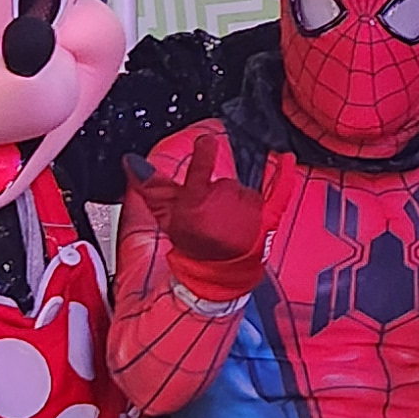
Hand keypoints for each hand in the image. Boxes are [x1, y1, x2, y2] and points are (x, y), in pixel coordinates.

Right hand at [122, 121, 269, 303]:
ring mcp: (248, 214)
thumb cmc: (190, 247)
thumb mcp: (164, 218)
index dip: (203, 154)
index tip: (206, 140)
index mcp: (197, 205)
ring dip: (235, 202)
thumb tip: (132, 161)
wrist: (213, 276)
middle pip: (222, 184)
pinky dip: (282, 175)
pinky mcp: (266, 218)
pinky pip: (278, 191)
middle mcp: (225, 208)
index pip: (200, 173)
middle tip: (209, 218)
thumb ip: (150, 187)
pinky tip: (286, 159)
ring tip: (227, 225)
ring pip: (243, 191)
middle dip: (215, 196)